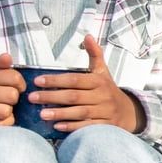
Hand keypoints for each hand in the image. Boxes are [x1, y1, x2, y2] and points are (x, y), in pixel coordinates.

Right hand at [0, 53, 23, 129]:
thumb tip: (7, 57)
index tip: (16, 87)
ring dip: (9, 113)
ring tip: (1, 109)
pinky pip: (0, 125)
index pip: (14, 77)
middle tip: (7, 100)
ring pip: (6, 112)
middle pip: (11, 95)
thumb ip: (2, 66)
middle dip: (14, 99)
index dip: (20, 84)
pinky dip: (4, 124)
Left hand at [25, 34, 141, 133]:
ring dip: (60, 113)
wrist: (129, 112)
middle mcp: (102, 96)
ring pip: (80, 112)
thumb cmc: (108, 90)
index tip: (38, 81)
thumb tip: (88, 36)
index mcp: (99, 81)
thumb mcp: (103, 72)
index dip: (56, 80)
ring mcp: (105, 112)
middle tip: (32, 97)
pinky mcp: (105, 126)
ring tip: (42, 114)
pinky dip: (72, 126)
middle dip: (52, 96)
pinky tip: (57, 126)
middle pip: (74, 96)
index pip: (75, 80)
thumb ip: (95, 54)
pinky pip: (87, 126)